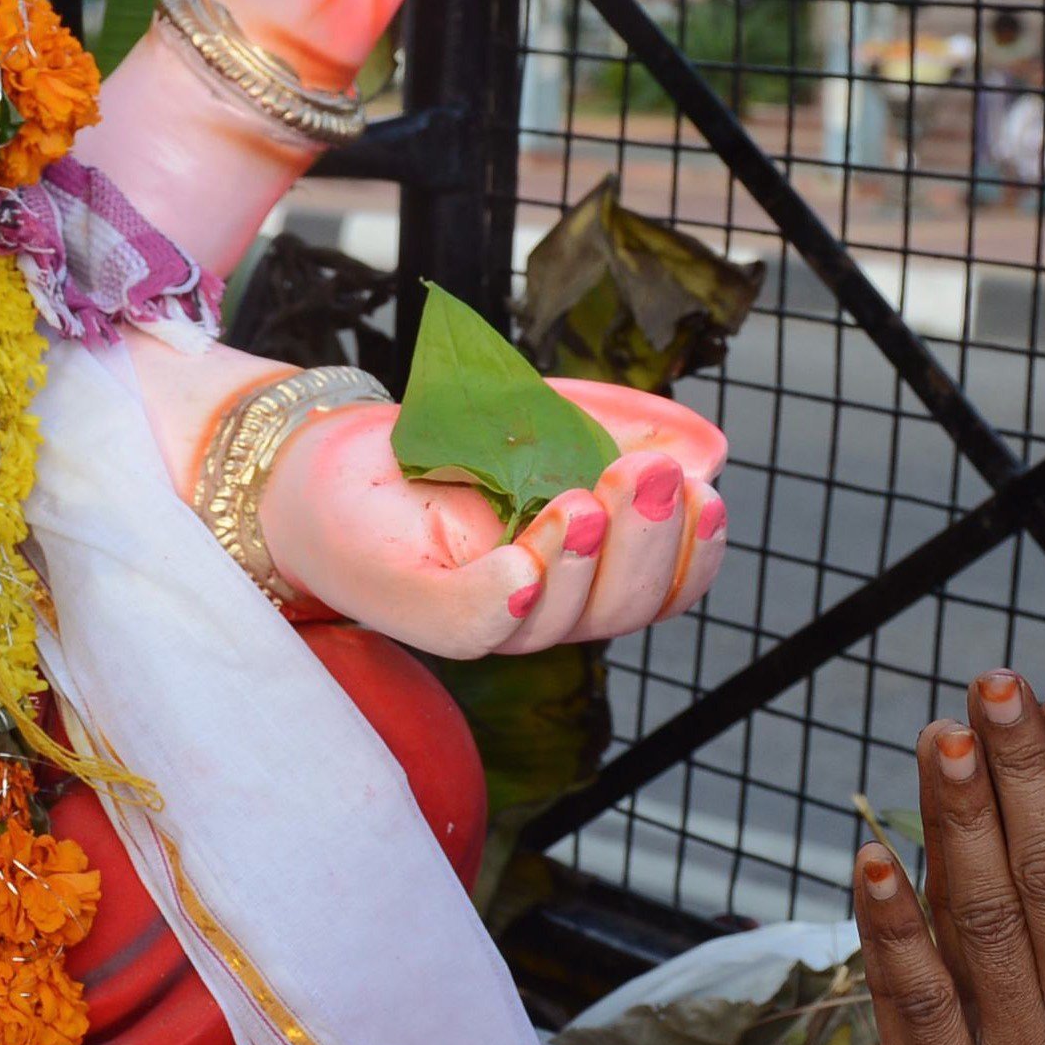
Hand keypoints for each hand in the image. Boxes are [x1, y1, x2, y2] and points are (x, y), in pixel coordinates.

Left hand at [258, 382, 729, 657]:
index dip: (696, 550)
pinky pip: (474, 623)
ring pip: (556, 619)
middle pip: (623, 608)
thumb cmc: (449, 446)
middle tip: (650, 476)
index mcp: (589, 572)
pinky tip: (524, 566)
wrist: (334, 458)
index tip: (705, 491)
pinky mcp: (418, 609)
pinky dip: (506, 597)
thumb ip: (630, 428)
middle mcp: (544, 608)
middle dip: (647, 543)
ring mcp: (482, 617)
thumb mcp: (554, 420)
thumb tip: (710, 450)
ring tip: (586, 499)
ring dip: (580, 560)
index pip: (667, 586)